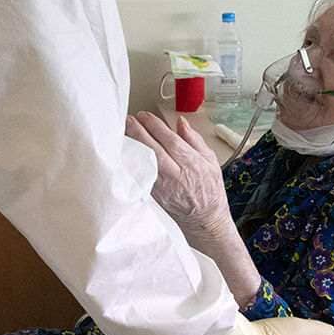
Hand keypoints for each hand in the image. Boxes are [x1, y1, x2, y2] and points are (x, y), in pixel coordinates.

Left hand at [125, 112, 232, 243]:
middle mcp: (176, 175)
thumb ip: (194, 140)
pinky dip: (131, 164)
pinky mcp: (155, 195)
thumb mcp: (210, 161)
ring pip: (144, 163)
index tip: (144, 115)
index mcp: (192, 163)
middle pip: (154, 150)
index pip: (170, 140)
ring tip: (123, 133)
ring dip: (132, 147)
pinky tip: (124, 154)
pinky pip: (141, 177)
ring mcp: (163, 187)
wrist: (205, 219)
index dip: (155, 126)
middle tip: (128, 120)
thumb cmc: (210, 190)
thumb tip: (181, 123)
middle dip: (139, 132)